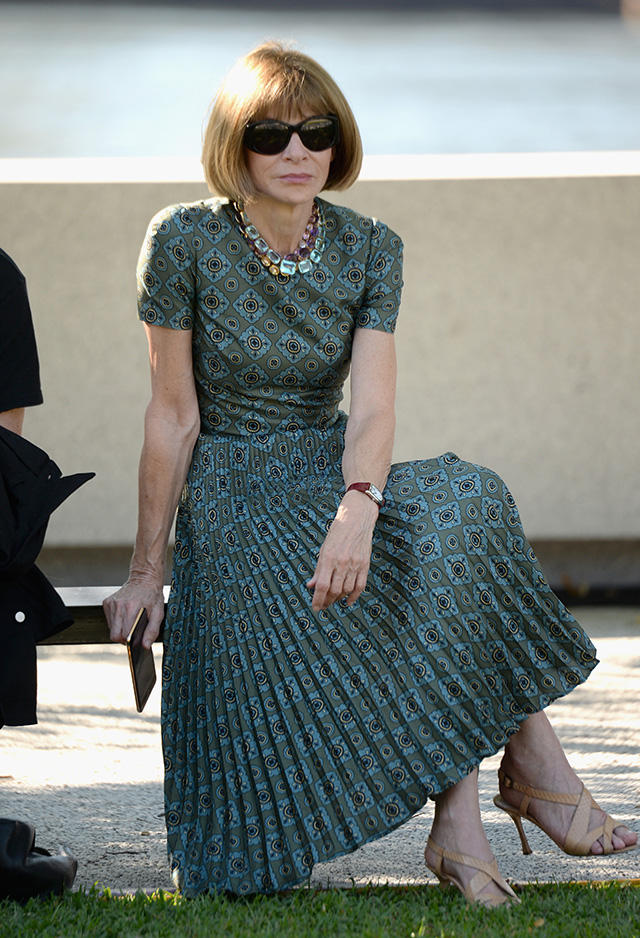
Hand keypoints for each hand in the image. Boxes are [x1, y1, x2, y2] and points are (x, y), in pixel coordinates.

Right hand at [102, 573, 164, 648]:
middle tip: (132, 632)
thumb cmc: (152, 595)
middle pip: (115, 635)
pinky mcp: (107, 602)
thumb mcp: (158, 613)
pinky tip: (125, 615)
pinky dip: (116, 621)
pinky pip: (109, 620)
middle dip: (123, 638)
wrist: (144, 578)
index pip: (124, 635)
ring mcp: (111, 603)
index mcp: (131, 608)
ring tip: (130, 621)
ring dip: (120, 629)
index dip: (129, 641)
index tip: (135, 639)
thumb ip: (152, 631)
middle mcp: (119, 605)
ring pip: (111, 628)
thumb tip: (145, 645)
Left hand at [307, 491, 377, 610]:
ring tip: (332, 601)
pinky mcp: (365, 565)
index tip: (315, 607)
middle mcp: (342, 563)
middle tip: (323, 605)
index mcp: (329, 558)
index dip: (317, 600)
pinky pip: (360, 586)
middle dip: (327, 602)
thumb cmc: (338, 532)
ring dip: (338, 599)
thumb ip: (318, 569)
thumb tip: (311, 586)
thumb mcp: (324, 549)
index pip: (322, 585)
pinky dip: (353, 596)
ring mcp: (355, 564)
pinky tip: (347, 601)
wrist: (357, 518)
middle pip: (334, 591)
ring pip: (346, 590)